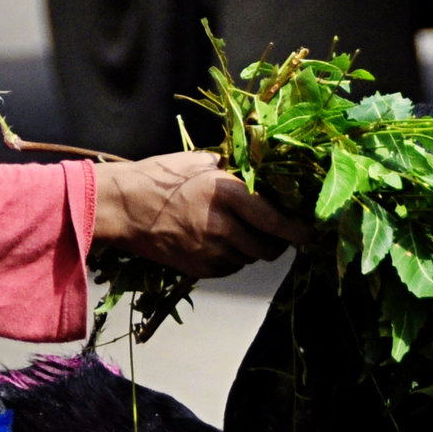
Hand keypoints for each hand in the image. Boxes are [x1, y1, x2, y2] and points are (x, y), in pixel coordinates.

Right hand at [92, 152, 310, 277]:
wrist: (120, 208)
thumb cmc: (159, 178)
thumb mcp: (199, 162)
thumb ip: (233, 170)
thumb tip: (260, 172)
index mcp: (227, 194)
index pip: (276, 219)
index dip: (299, 230)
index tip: (312, 232)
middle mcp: (223, 227)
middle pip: (269, 247)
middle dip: (277, 242)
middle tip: (276, 231)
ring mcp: (211, 252)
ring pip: (250, 258)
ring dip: (253, 248)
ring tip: (239, 231)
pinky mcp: (199, 269)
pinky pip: (230, 267)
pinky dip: (232, 257)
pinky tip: (218, 240)